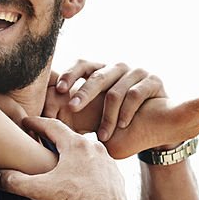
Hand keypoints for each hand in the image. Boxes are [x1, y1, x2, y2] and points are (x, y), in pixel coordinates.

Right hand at [0, 117, 125, 199]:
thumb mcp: (38, 189)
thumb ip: (15, 181)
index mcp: (75, 146)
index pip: (52, 126)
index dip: (37, 123)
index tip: (26, 122)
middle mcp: (95, 149)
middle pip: (72, 137)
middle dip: (57, 138)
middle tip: (44, 139)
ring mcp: (109, 163)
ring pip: (89, 153)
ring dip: (76, 155)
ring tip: (64, 161)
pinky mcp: (117, 178)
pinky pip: (101, 168)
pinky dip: (91, 170)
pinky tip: (84, 179)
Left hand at [48, 60, 166, 141]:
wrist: (156, 124)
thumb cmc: (119, 120)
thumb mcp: (96, 115)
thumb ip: (75, 113)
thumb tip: (42, 120)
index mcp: (100, 71)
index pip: (82, 65)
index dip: (70, 74)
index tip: (59, 90)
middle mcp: (117, 67)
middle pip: (97, 75)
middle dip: (83, 92)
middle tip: (72, 107)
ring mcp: (136, 72)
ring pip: (116, 90)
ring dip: (107, 116)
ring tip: (102, 135)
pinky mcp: (153, 80)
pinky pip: (136, 95)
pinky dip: (126, 113)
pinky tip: (121, 127)